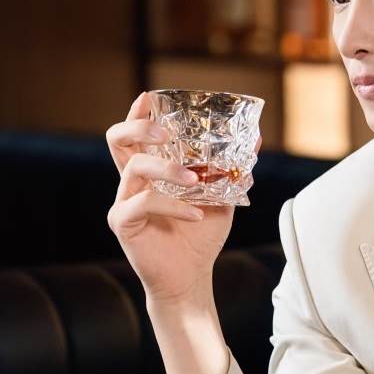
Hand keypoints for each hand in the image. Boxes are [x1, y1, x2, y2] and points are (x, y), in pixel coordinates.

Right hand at [105, 91, 259, 307]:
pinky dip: (174, 204)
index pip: (135, 135)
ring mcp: (123, 200)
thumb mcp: (223, 197)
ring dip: (169, 168)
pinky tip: (196, 214)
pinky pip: (145, 201)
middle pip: (118, 140)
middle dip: (139, 126)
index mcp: (150, 172)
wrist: (191, 276)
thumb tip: (256, 140)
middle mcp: (131, 182)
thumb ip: (232, 170)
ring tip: (196, 180)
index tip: (150, 97)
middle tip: (165, 130)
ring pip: (136, 167)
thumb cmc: (200, 235)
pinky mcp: (123, 222)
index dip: (138, 113)